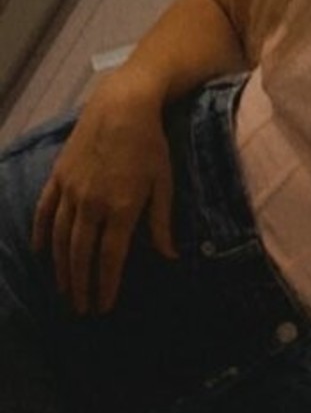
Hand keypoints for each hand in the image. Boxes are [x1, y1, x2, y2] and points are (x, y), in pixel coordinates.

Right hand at [32, 72, 176, 313]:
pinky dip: (40, 234)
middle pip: (81, 254)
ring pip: (59, 238)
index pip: (110, 258)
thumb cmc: (151, 143)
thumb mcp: (164, 183)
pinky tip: (39, 252)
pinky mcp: (58, 176)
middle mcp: (92, 204)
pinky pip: (44, 210)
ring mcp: (71, 190)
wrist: (123, 104)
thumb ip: (161, 222)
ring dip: (60, 268)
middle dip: (80, 285)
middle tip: (80, 309)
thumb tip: (170, 256)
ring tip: (63, 290)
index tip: (103, 307)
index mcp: (122, 209)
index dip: (106, 285)